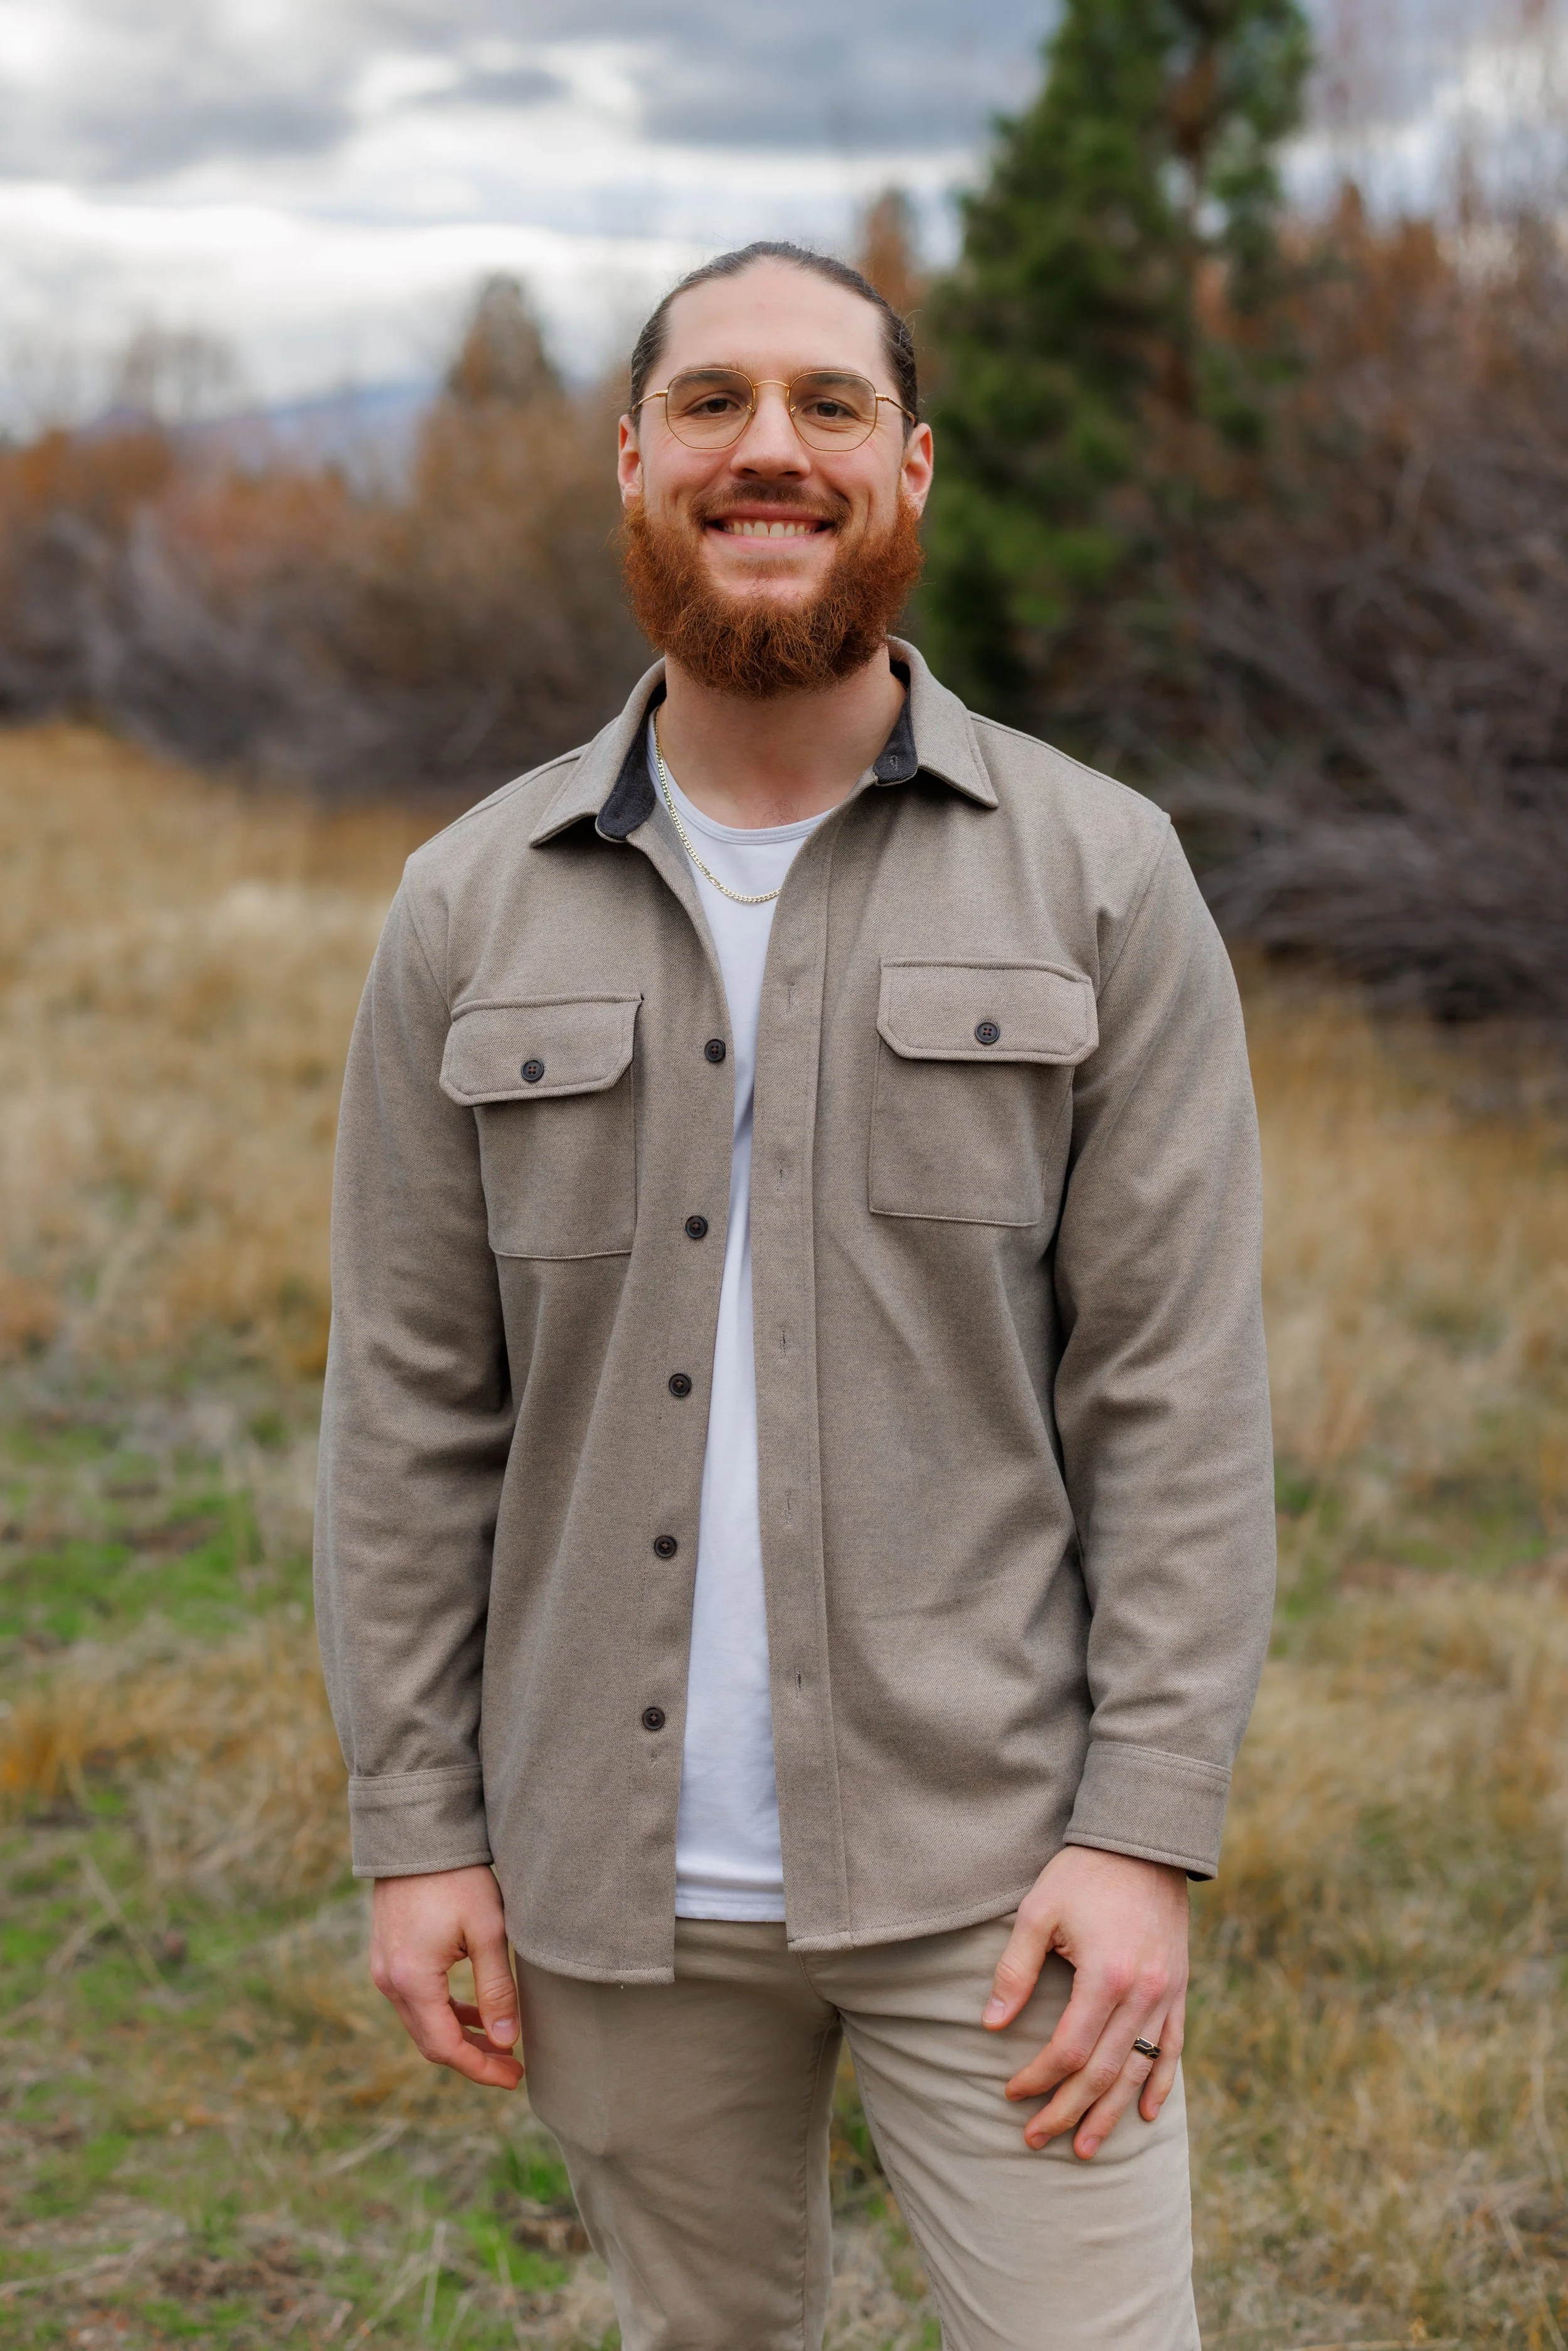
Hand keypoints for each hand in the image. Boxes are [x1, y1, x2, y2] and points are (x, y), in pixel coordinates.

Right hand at [370, 1865, 523, 2089]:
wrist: (418, 1834)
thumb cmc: (458, 1878)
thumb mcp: (488, 1931)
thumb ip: (496, 1989)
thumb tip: (506, 2041)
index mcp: (411, 1981)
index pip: (445, 2047)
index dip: (480, 2068)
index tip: (514, 2077)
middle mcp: (389, 1981)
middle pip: (430, 2042)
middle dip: (472, 2058)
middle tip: (513, 2067)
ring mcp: (382, 1968)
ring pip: (422, 2022)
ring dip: (459, 2036)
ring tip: (500, 2043)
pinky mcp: (386, 1954)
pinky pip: (415, 1999)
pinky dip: (444, 2012)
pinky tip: (473, 2011)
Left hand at [982, 1845, 1187, 2159]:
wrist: (1143, 1841)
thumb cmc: (1082, 1873)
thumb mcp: (1038, 1912)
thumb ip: (1015, 1970)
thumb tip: (990, 2026)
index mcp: (1106, 1976)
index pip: (1068, 2049)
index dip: (1037, 2078)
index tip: (1010, 2092)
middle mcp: (1143, 1994)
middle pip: (1103, 2072)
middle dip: (1068, 2111)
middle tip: (1037, 2139)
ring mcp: (1167, 1994)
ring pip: (1138, 2070)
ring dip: (1111, 2113)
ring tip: (1085, 2148)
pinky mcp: (1179, 1987)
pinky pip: (1173, 2048)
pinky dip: (1160, 2084)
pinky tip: (1148, 2115)